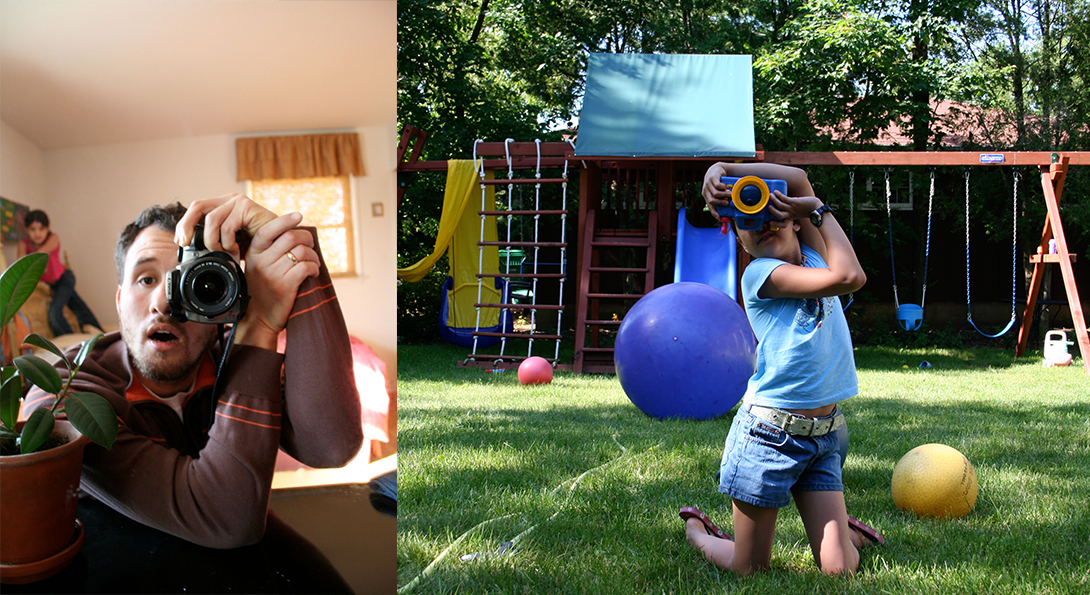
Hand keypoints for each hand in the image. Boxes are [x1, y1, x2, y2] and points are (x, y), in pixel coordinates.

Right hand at [177, 194, 319, 348]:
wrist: (258, 318)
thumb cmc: (262, 290)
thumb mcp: (257, 267)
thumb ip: (269, 251)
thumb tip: (291, 232)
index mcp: (253, 253)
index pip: (268, 229)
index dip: (285, 220)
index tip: (299, 216)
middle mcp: (261, 261)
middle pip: (290, 237)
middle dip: (307, 239)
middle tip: (311, 246)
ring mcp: (273, 273)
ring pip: (301, 251)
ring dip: (313, 256)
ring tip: (314, 263)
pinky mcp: (284, 285)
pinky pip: (306, 267)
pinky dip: (314, 268)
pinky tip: (313, 273)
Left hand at [701, 163, 731, 218]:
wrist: (715, 170)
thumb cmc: (717, 183)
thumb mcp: (717, 191)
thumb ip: (720, 198)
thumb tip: (729, 207)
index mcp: (706, 196)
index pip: (709, 206)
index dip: (714, 212)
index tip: (720, 217)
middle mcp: (705, 191)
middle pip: (712, 201)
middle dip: (720, 203)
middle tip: (727, 203)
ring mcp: (707, 184)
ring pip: (715, 194)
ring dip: (724, 195)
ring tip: (730, 195)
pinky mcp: (712, 178)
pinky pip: (717, 185)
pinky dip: (723, 188)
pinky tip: (726, 187)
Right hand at [766, 191, 822, 222]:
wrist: (816, 208)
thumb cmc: (809, 209)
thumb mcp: (799, 212)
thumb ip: (793, 208)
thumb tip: (786, 199)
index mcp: (792, 217)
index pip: (783, 224)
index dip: (776, 225)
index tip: (771, 222)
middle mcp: (791, 213)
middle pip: (779, 215)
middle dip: (773, 212)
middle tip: (768, 207)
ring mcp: (792, 208)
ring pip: (780, 205)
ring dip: (774, 200)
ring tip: (770, 195)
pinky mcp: (794, 202)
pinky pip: (784, 198)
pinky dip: (779, 195)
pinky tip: (776, 192)